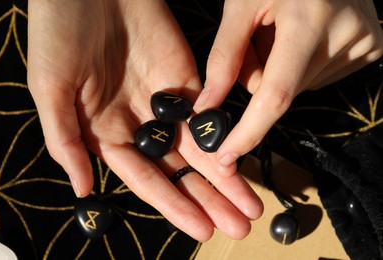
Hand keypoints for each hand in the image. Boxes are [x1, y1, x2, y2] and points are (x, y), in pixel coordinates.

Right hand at [27, 0, 262, 240]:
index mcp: (107, 133)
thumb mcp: (49, 88)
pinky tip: (242, 157)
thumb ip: (66, 139)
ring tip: (249, 204)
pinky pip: (208, 112)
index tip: (203, 229)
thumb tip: (82, 189)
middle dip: (209, 198)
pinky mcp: (185, 77)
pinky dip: (224, 134)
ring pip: (199, 147)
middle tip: (238, 225)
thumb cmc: (58, 32)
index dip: (174, 205)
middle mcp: (139, 124)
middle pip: (179, 170)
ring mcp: (164, 101)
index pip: (146, 179)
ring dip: (225, 175)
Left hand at [194, 0, 382, 169]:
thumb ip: (224, 57)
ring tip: (286, 31)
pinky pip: (318, 77)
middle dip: (258, 78)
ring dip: (280, 70)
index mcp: (308, 22)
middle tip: (260, 40)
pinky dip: (302, 66)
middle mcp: (343, 36)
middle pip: (281, 92)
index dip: (249, 131)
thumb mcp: (242, 5)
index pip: (275, 95)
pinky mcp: (372, 48)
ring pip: (298, 87)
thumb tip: (207, 105)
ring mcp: (363, 44)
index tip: (226, 156)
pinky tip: (306, 36)